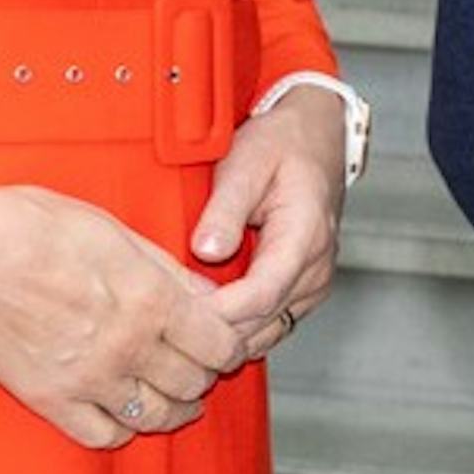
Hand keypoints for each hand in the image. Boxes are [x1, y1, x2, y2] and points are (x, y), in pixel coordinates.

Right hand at [0, 170, 243, 448]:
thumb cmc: (29, 228)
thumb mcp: (116, 233)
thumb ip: (169, 273)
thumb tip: (211, 298)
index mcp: (151, 300)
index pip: (223, 346)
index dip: (232, 345)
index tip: (225, 341)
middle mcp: (128, 346)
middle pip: (196, 382)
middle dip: (205, 372)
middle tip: (197, 362)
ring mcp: (89, 379)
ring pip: (158, 415)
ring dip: (175, 406)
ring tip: (175, 394)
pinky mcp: (50, 399)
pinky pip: (104, 435)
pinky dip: (124, 429)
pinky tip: (126, 411)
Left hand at [195, 85, 351, 360]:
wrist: (314, 139)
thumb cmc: (282, 146)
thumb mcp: (246, 162)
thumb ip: (225, 209)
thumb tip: (206, 250)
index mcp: (305, 237)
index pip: (260, 296)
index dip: (215, 312)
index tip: (173, 309)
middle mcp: (315, 269)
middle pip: (259, 323)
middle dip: (209, 328)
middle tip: (159, 318)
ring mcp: (311, 285)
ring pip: (263, 333)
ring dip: (220, 333)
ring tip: (176, 320)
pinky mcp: (301, 292)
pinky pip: (266, 325)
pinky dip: (234, 327)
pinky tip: (202, 315)